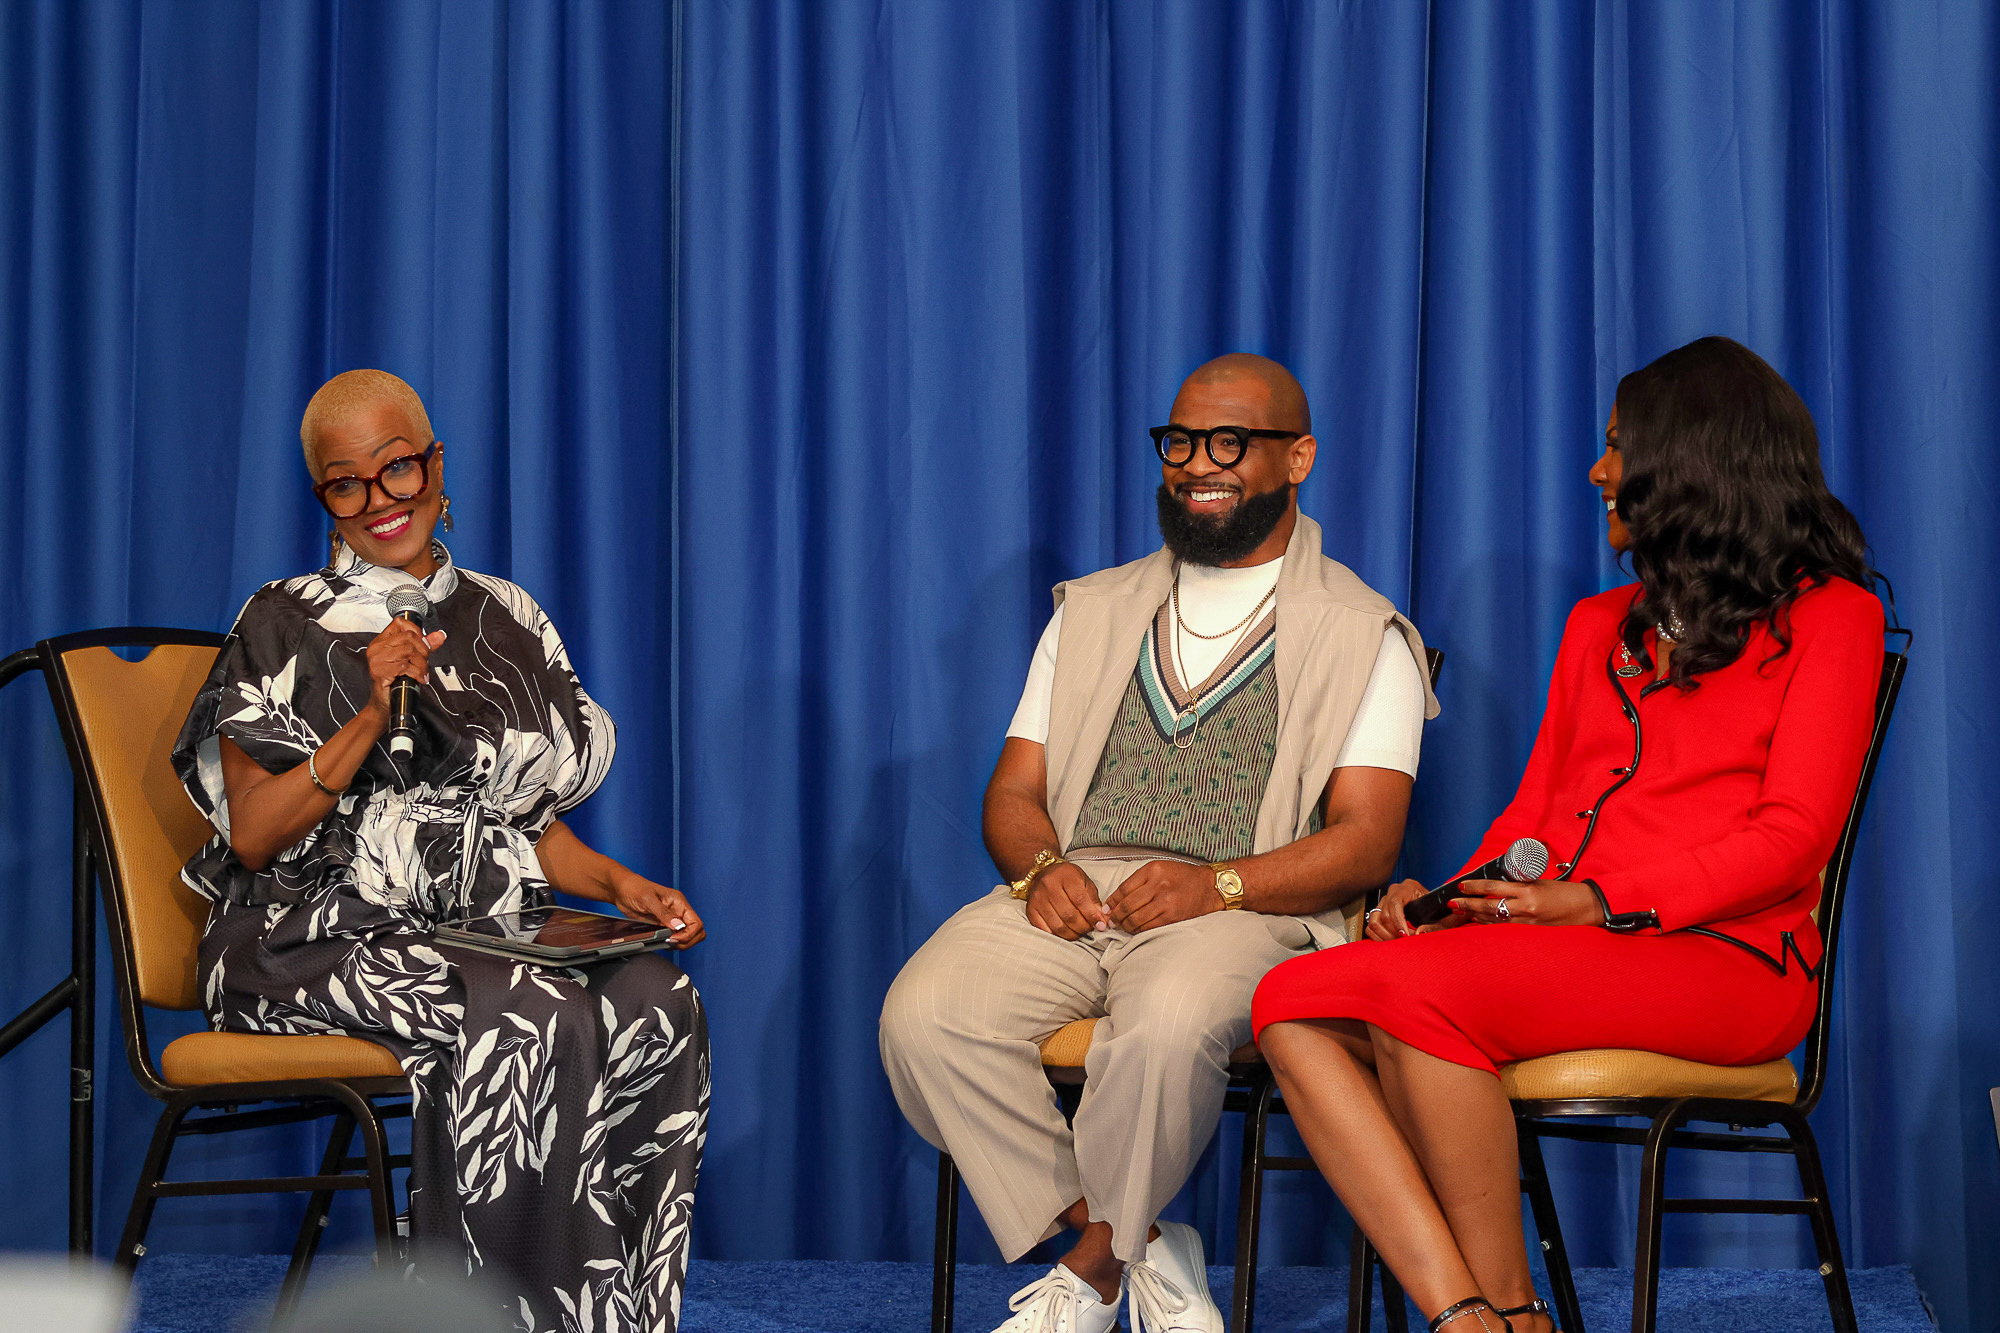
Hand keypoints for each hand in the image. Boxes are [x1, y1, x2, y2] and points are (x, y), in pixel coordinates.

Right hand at [364, 618, 446, 722]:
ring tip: (421, 672)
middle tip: (425, 661)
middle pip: (408, 637)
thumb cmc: (394, 681)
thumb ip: (424, 645)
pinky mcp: (380, 671)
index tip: (424, 643)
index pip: (400, 623)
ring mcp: (377, 660)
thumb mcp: (410, 659)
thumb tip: (439, 635)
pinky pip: (406, 666)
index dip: (416, 631)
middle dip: (423, 649)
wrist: (384, 703)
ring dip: (422, 664)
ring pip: (409, 651)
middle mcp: (377, 648)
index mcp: (381, 641)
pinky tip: (419, 678)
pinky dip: (417, 673)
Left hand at [610, 873, 705, 947]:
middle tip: (671, 943)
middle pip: (696, 932)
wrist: (621, 891)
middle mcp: (678, 911)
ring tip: (666, 943)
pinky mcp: (662, 925)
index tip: (674, 938)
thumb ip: (664, 913)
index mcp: (679, 902)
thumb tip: (679, 926)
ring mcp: (671, 919)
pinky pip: (674, 938)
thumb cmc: (634, 888)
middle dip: (687, 941)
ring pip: (687, 937)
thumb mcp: (648, 899)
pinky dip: (671, 943)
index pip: (696, 922)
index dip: (688, 934)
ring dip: (680, 944)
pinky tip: (662, 941)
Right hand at [1025, 863, 1108, 939]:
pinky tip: (1066, 932)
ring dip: (1073, 934)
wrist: (1042, 873)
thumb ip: (1093, 900)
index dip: (1092, 915)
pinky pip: (1045, 930)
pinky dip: (1058, 936)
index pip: (1080, 900)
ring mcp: (1038, 899)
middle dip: (1083, 927)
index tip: (1100, 925)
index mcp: (1065, 876)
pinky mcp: (1031, 910)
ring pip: (1058, 926)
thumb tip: (1101, 920)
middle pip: (1069, 915)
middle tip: (1090, 928)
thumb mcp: (1084, 882)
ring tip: (1080, 931)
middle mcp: (1048, 886)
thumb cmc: (1067, 878)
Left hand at [1106, 860, 1223, 933]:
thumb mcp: (1160, 868)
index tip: (1107, 908)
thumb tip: (1115, 900)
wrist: (1209, 887)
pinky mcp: (1172, 916)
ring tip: (1122, 926)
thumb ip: (1139, 881)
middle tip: (1111, 921)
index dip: (1112, 901)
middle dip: (1115, 916)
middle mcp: (1158, 885)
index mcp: (1152, 870)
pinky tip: (1135, 929)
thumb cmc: (1182, 877)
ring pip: (1135, 918)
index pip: (1123, 888)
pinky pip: (1148, 927)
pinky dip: (1138, 930)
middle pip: (1127, 905)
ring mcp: (1165, 902)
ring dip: (1125, 925)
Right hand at [1365, 879, 1433, 939]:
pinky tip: (1392, 941)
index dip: (1398, 922)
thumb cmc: (1439, 912)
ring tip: (1399, 942)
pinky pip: (1371, 926)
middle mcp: (1394, 891)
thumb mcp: (1442, 918)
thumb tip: (1419, 933)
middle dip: (1394, 932)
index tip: (1405, 936)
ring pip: (1374, 921)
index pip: (1395, 903)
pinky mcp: (1379, 911)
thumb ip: (1433, 926)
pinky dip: (1379, 937)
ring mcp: (1385, 901)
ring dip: (1385, 936)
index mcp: (1409, 887)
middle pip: (1384, 914)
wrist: (1436, 910)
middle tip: (1406, 942)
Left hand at [1447, 879, 1605, 926]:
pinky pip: (1506, 930)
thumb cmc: (1564, 892)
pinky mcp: (1532, 934)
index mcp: (1528, 892)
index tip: (1462, 886)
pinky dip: (1491, 926)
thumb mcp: (1539, 883)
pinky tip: (1480, 923)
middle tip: (1453, 903)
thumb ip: (1518, 886)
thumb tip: (1496, 886)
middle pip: (1489, 907)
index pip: (1494, 888)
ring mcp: (1528, 924)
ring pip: (1495, 921)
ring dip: (1476, 917)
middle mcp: (1526, 909)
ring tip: (1461, 912)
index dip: (1475, 887)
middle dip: (1468, 905)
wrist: (1587, 908)